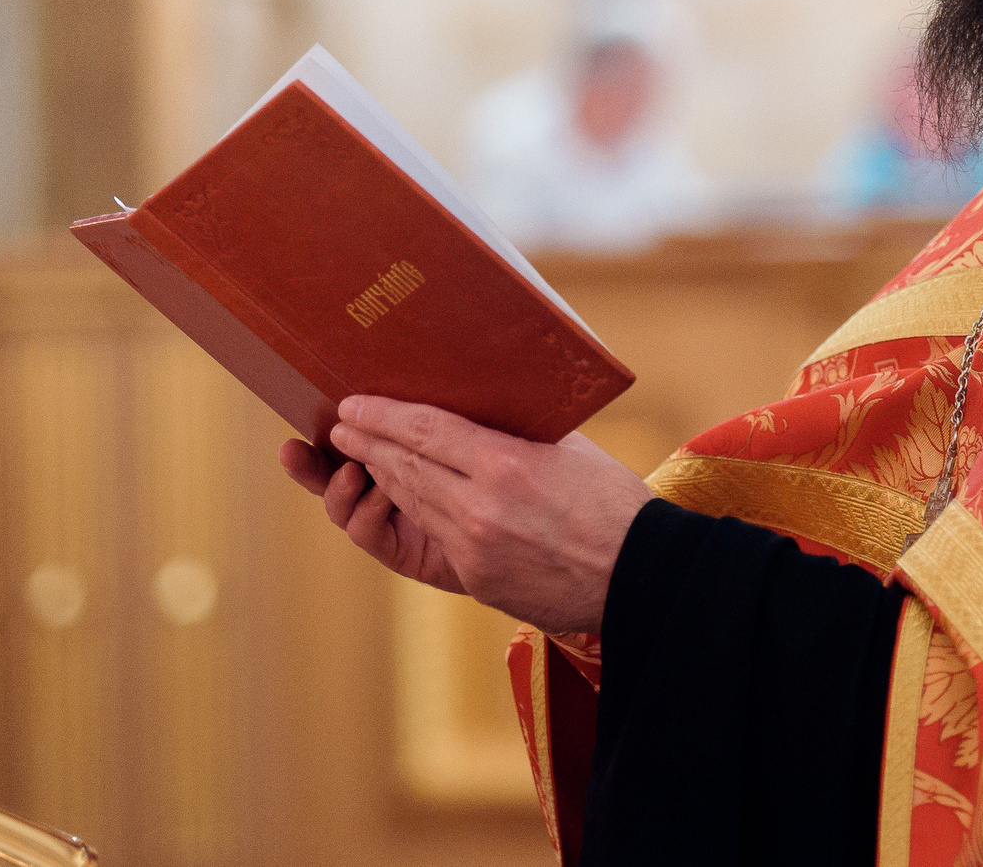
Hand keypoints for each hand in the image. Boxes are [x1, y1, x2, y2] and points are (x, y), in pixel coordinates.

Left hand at [285, 397, 651, 633]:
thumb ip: (517, 430)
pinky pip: (434, 535)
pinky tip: (398, 495)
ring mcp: (474, 548)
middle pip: (407, 466)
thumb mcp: (568, 447)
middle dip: (369, 444)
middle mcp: (480, 507)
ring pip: (412, 502)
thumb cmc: (613, 501)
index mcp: (505, 465)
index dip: (383, 416)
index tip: (354, 404)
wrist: (639, 574)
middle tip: (343, 424)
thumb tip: (478, 405)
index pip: (425, 431)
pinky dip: (411, 510)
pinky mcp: (476, 578)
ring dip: (380, 476)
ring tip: (358, 455)